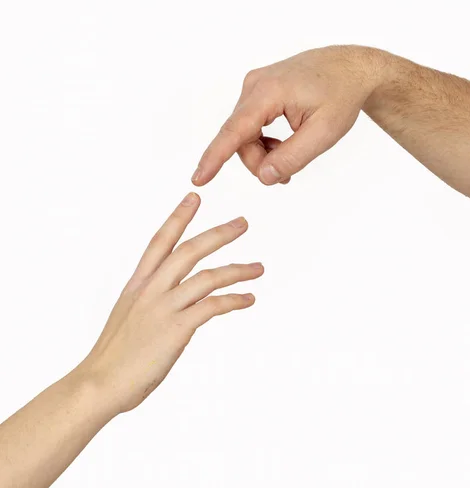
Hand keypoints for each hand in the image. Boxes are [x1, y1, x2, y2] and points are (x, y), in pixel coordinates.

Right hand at [79, 193, 262, 414]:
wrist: (99, 383)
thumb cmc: (114, 354)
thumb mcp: (129, 314)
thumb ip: (151, 299)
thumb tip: (173, 296)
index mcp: (138, 283)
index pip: (160, 240)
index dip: (178, 217)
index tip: (194, 197)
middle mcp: (151, 289)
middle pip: (189, 250)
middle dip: (218, 234)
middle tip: (242, 223)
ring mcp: (163, 307)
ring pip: (206, 276)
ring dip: (236, 270)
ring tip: (259, 268)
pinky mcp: (176, 329)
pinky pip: (212, 306)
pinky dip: (233, 300)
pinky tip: (248, 299)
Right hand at [192, 45, 390, 185]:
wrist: (351, 68)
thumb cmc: (342, 95)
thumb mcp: (324, 133)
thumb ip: (292, 157)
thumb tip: (263, 176)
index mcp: (269, 92)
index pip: (234, 131)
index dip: (215, 158)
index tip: (199, 178)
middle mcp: (255, 85)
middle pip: (240, 137)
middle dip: (259, 161)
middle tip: (286, 176)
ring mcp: (255, 84)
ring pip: (244, 132)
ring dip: (262, 151)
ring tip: (289, 158)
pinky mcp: (259, 89)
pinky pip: (250, 123)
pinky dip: (262, 140)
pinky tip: (282, 144)